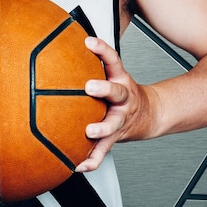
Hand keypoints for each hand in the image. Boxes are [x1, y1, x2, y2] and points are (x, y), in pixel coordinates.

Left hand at [76, 37, 156, 171]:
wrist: (150, 114)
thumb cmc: (122, 93)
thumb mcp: (113, 74)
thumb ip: (91, 64)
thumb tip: (56, 48)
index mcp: (120, 80)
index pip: (113, 60)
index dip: (102, 50)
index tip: (89, 41)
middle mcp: (123, 99)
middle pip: (116, 92)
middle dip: (104, 89)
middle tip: (89, 87)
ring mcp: (120, 119)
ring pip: (113, 125)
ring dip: (101, 128)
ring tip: (90, 131)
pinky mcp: (116, 137)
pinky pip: (103, 151)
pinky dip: (91, 159)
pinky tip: (78, 165)